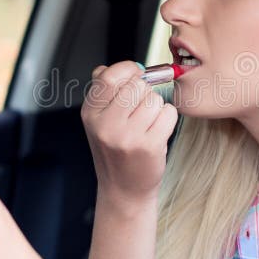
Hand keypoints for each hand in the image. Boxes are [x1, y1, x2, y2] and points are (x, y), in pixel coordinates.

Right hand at [81, 61, 178, 204]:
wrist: (124, 190)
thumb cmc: (116, 152)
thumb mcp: (99, 121)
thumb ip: (104, 92)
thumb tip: (112, 68)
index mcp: (90, 113)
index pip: (110, 76)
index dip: (128, 70)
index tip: (136, 75)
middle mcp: (105, 124)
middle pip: (137, 85)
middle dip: (144, 94)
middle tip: (139, 112)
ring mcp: (126, 136)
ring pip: (154, 99)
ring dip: (156, 109)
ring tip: (146, 126)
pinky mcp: (149, 146)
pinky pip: (168, 113)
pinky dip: (167, 120)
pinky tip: (156, 133)